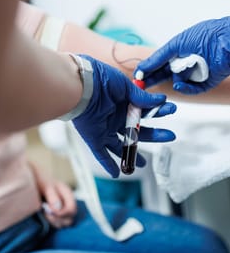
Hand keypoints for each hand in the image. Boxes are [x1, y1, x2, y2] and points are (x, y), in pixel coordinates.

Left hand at [30, 162, 75, 227]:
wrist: (32, 178)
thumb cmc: (40, 180)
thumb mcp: (47, 186)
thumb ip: (53, 196)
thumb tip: (58, 209)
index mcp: (67, 194)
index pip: (71, 209)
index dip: (62, 213)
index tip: (48, 210)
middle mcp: (67, 203)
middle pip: (69, 218)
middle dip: (58, 219)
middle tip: (45, 213)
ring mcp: (62, 209)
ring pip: (64, 223)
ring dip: (54, 222)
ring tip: (43, 214)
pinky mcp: (55, 214)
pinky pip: (57, 223)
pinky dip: (51, 222)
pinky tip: (43, 215)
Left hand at [72, 55, 175, 177]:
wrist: (81, 85)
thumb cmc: (101, 80)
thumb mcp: (125, 86)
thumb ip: (141, 97)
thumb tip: (160, 100)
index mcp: (123, 103)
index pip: (144, 111)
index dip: (158, 112)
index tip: (171, 110)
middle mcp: (115, 118)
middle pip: (137, 131)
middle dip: (154, 135)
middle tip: (169, 136)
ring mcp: (105, 129)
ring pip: (121, 146)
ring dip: (131, 155)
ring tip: (143, 164)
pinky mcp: (94, 138)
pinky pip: (102, 154)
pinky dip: (109, 164)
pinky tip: (118, 172)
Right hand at [135, 17, 229, 93]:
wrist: (227, 41)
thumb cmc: (205, 36)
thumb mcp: (176, 44)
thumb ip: (158, 57)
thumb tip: (141, 66)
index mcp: (177, 51)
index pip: (159, 64)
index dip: (148, 70)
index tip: (137, 77)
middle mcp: (185, 62)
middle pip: (166, 75)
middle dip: (154, 80)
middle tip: (142, 87)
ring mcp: (194, 73)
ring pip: (178, 83)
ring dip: (172, 83)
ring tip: (169, 81)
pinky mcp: (205, 82)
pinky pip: (191, 89)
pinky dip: (185, 89)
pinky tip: (180, 85)